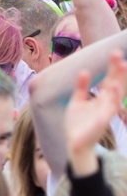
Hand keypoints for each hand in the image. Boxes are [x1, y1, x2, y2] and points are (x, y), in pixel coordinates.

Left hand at [67, 55, 126, 174]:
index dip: (113, 68)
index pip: (109, 80)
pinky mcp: (101, 121)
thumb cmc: (78, 122)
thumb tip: (83, 70)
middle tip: (119, 56)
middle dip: (117, 71)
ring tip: (120, 67)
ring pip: (115, 95)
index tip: (116, 54)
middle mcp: (106, 104)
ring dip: (117, 82)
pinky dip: (111, 99)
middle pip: (114, 85)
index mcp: (101, 98)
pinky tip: (112, 88)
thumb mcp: (78, 101)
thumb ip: (81, 87)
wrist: (75, 142)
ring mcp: (105, 112)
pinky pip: (108, 109)